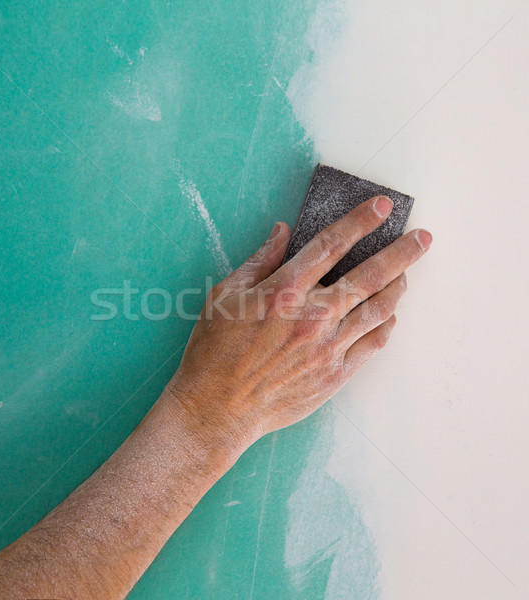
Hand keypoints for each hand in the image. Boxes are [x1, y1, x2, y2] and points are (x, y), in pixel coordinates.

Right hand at [166, 195, 431, 456]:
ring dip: (398, 287)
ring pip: (378, 309)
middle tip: (423, 238)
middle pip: (369, 275)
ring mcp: (328, 347)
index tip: (383, 206)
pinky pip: (373, 344)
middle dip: (401, 252)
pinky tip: (389, 316)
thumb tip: (282, 232)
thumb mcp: (224, 296)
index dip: (360, 221)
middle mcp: (313, 316)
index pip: (331, 245)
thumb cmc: (214, 351)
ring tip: (406, 274)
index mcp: (284, 291)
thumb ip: (259, 261)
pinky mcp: (335, 375)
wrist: (218, 408)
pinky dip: (386, 325)